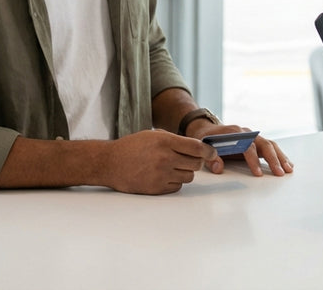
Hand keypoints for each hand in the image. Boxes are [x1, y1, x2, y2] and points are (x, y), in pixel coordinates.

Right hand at [100, 129, 216, 194]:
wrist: (110, 163)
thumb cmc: (132, 147)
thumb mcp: (154, 135)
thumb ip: (175, 140)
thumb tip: (197, 147)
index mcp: (165, 141)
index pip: (197, 148)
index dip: (208, 151)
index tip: (212, 153)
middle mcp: (165, 158)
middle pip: (195, 164)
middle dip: (195, 162)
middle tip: (186, 159)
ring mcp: (161, 174)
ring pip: (188, 177)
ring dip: (184, 172)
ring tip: (171, 167)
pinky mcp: (157, 188)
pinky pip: (177, 187)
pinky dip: (175, 182)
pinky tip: (163, 175)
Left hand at [186, 122, 293, 177]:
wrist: (205, 129)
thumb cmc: (204, 140)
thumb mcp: (202, 148)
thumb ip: (209, 158)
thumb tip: (219, 168)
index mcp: (233, 133)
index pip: (247, 146)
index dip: (253, 160)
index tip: (258, 173)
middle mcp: (246, 133)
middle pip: (264, 144)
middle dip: (273, 159)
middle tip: (280, 173)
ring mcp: (252, 136)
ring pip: (270, 145)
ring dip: (280, 157)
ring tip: (289, 170)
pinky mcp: (255, 141)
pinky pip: (270, 147)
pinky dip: (280, 155)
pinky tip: (288, 164)